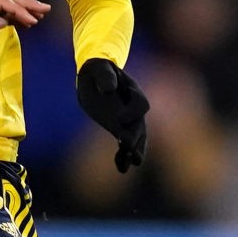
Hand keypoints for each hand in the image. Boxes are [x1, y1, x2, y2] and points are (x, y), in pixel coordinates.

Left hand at [0, 0, 49, 63]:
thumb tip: (4, 19)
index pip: (4, 3)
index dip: (21, 11)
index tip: (34, 22)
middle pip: (6, 2)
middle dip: (26, 5)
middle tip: (46, 9)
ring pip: (2, 9)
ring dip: (20, 11)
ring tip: (37, 17)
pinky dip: (9, 18)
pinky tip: (17, 23)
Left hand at [75, 57, 148, 171]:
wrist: (97, 76)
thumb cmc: (98, 70)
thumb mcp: (99, 68)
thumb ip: (106, 77)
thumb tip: (108, 90)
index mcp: (133, 92)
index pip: (140, 105)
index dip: (132, 112)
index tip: (118, 119)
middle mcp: (135, 109)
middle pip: (141, 125)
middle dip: (136, 138)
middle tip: (130, 149)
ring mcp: (129, 120)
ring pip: (137, 139)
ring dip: (134, 151)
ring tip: (132, 162)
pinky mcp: (119, 129)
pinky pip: (125, 144)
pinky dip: (123, 156)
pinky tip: (121, 168)